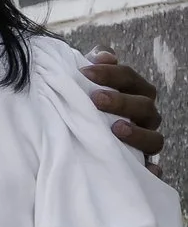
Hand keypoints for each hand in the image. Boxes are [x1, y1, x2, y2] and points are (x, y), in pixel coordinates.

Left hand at [85, 49, 163, 165]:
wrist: (72, 133)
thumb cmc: (83, 102)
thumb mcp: (85, 81)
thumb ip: (95, 64)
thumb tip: (103, 55)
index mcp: (134, 93)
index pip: (130, 79)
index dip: (111, 74)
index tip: (84, 72)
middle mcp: (144, 116)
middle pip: (145, 106)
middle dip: (122, 101)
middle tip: (96, 98)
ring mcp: (144, 141)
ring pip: (154, 139)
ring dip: (138, 134)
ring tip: (116, 129)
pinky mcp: (139, 164)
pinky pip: (152, 170)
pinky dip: (151, 170)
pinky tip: (145, 170)